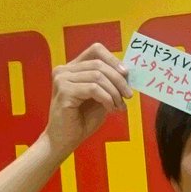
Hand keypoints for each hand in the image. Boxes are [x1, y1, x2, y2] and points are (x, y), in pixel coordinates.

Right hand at [42, 42, 133, 160]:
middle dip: (119, 80)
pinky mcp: (64, 91)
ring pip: (98, 76)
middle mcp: (64, 70)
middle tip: (128, 96)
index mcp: (72, 68)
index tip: (126, 74)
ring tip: (119, 106)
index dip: (113, 59)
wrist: (64, 141)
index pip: (96, 50)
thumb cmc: (81, 121)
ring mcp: (62, 79)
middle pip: (99, 64)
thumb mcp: (100, 98)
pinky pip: (94, 89)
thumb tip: (127, 73)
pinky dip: (107, 99)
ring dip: (114, 92)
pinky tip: (110, 109)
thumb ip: (109, 84)